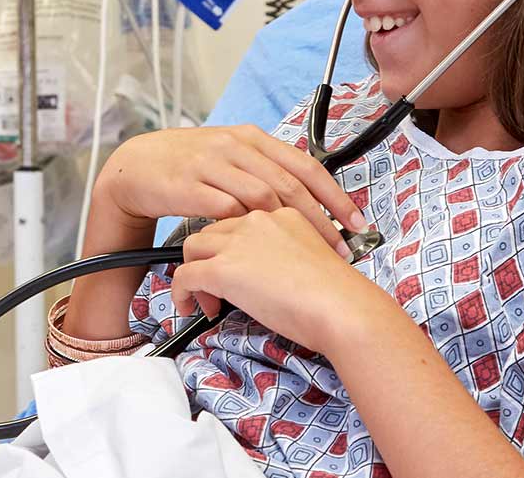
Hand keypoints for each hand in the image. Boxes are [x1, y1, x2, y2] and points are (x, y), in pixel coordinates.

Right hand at [94, 126, 366, 247]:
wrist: (136, 166)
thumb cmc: (188, 167)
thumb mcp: (229, 157)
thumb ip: (264, 171)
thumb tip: (308, 197)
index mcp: (251, 138)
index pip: (304, 165)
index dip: (335, 195)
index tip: (357, 222)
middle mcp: (235, 146)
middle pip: (289, 183)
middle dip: (320, 218)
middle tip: (341, 246)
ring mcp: (211, 164)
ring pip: (261, 196)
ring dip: (288, 227)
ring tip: (305, 252)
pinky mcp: (188, 185)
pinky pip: (225, 208)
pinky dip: (246, 228)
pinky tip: (259, 247)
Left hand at [169, 209, 404, 355]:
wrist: (342, 306)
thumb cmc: (337, 295)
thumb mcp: (313, 260)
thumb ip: (288, 258)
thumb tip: (272, 278)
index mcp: (280, 215)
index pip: (239, 223)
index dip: (232, 249)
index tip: (238, 271)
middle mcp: (255, 222)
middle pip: (212, 231)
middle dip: (209, 260)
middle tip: (220, 290)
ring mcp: (237, 243)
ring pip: (192, 247)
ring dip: (194, 274)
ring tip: (208, 300)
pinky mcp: (223, 269)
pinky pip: (184, 276)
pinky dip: (181, 294)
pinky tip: (193, 307)